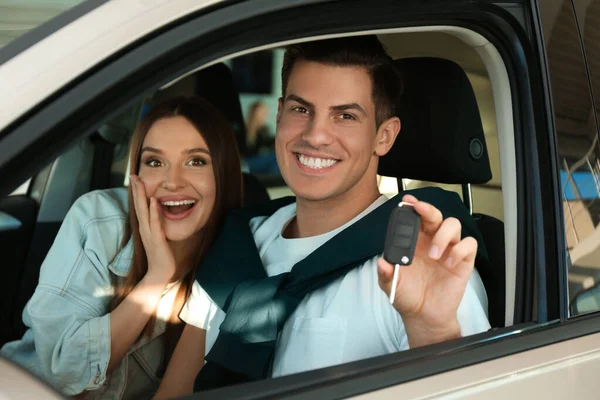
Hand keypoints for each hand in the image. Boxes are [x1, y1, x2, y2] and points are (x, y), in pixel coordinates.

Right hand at [130, 174, 175, 281]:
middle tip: (133, 175)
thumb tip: (158, 215)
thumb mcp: (157, 237)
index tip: (135, 180)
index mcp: (145, 227)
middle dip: (136, 190)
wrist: (160, 273)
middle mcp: (144, 228)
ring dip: (141, 196)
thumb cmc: (160, 255)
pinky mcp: (157, 239)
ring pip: (144, 211)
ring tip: (139, 182)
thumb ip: (156, 226)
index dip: (137, 193)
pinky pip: (155, 222)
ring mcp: (149, 233)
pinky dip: (154, 210)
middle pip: (138, 206)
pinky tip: (153, 200)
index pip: (139, 207)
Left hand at [377, 194, 477, 346]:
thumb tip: (382, 262)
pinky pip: (468, 245)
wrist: (424, 316)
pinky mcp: (462, 262)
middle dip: (429, 210)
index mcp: (413, 243)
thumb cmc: (407, 296)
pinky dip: (460, 250)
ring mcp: (448, 250)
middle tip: (421, 211)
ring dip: (443, 235)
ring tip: (434, 255)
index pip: (415, 219)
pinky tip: (448, 263)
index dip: (413, 208)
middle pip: (435, 216)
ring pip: (453, 225)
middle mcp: (431, 242)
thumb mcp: (390, 285)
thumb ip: (386, 273)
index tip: (408, 202)